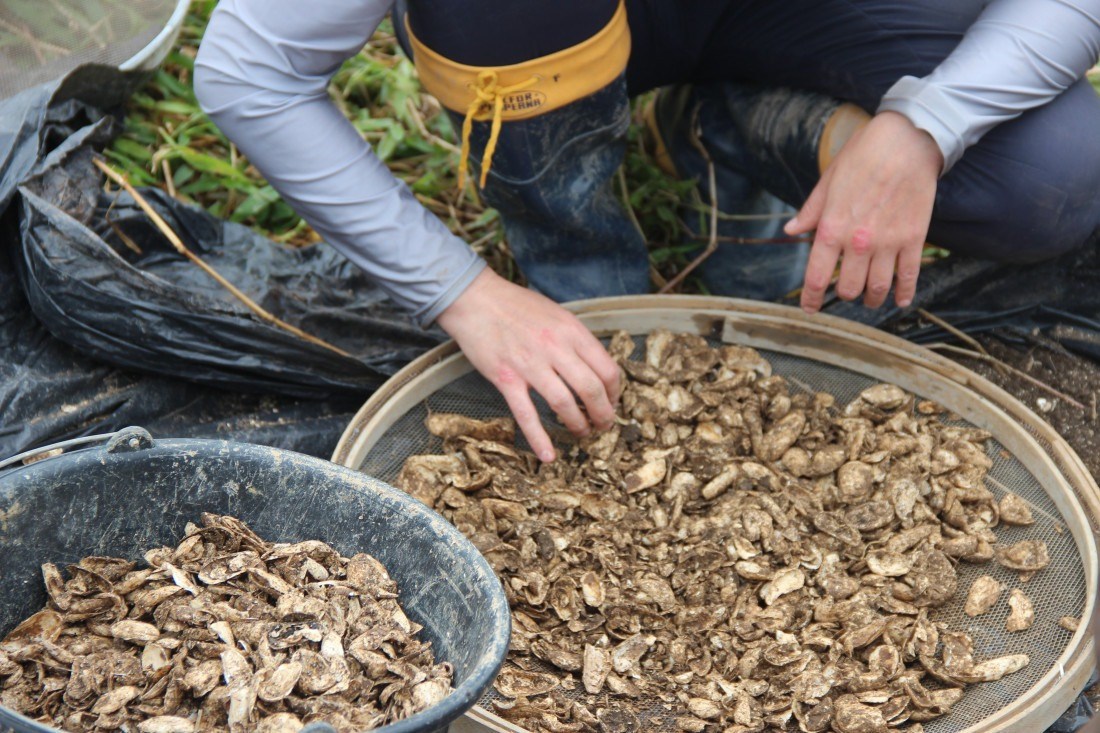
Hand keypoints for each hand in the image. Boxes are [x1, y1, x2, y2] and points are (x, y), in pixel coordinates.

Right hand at [436, 268, 619, 461]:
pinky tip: (548, 455)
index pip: (607, 369)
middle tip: (602, 425)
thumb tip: (593, 366)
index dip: (614, 393)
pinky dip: (538, 438)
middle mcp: (555, 347)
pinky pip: (526, 414)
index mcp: (572, 331)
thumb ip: (575, 339)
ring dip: (577, 424)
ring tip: (580, 432)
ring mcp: (530, 364)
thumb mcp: (557, 314)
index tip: (611, 402)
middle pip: (591, 390)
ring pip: (564, 404)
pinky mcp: (506, 378)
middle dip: (602, 414)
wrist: (476, 299)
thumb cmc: (516, 306)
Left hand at [785, 111, 942, 312]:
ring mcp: (889, 242)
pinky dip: (905, 293)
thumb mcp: (828, 181)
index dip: (811, 298)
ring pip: (877, 288)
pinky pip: (909, 276)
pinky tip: (901, 299)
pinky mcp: (914, 238)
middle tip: (845, 292)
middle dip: (844, 295)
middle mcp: (858, 242)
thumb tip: (791, 230)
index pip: (817, 276)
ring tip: (870, 300)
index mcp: (832, 228)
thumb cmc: (863, 156)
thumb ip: (811, 211)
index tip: (810, 308)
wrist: (907, 140)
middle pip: (848, 289)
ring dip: (872, 300)